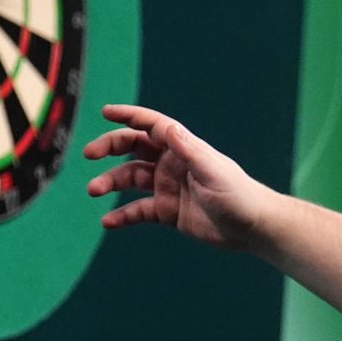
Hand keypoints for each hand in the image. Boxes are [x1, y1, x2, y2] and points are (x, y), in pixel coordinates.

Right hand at [84, 105, 271, 249]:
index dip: (129, 116)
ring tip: (94, 190)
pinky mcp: (168, 212)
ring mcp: (168, 187)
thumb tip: (167, 127)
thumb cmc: (238, 195)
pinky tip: (108, 221)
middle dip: (109, 148)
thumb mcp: (212, 170)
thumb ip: (189, 150)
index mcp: (184, 148)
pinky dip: (122, 215)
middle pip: (133, 148)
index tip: (105, 112)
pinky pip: (138, 211)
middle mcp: (172, 163)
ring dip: (110, 182)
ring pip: (130, 179)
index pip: (151, 125)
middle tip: (89, 154)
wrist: (252, 228)